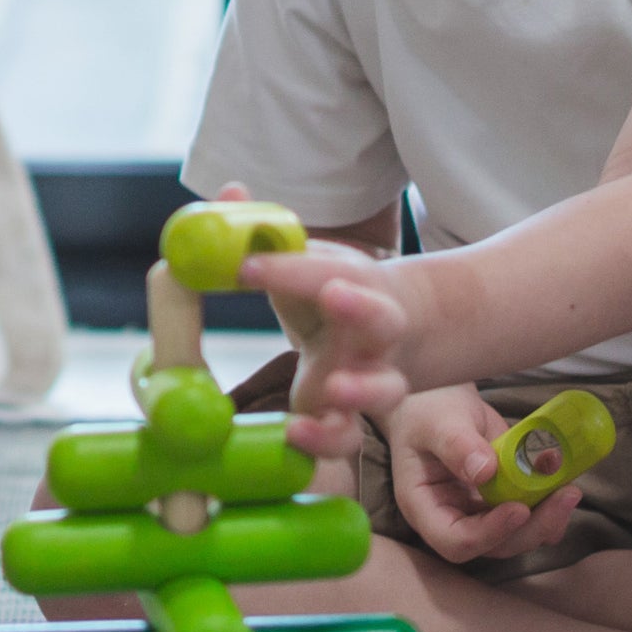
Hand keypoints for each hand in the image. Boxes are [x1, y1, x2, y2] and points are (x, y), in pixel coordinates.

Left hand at [218, 182, 408, 460]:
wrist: (403, 334)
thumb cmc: (336, 293)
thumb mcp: (308, 262)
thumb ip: (268, 237)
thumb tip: (229, 190)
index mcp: (353, 283)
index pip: (323, 270)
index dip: (287, 267)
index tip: (244, 265)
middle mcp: (371, 330)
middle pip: (380, 318)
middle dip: (360, 306)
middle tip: (334, 295)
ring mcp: (371, 376)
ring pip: (383, 388)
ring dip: (362, 389)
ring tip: (332, 389)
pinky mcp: (352, 417)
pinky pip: (349, 437)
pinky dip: (326, 440)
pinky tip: (295, 435)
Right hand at [385, 385, 581, 564]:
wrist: (438, 400)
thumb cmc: (426, 409)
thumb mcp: (438, 420)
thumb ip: (456, 444)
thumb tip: (485, 471)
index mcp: (425, 506)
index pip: (455, 540)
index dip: (489, 534)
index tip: (519, 509)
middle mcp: (452, 517)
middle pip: (493, 546)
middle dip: (531, 528)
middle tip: (564, 497)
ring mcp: (478, 511)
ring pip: (515, 535)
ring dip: (546, 520)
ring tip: (570, 490)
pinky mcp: (501, 500)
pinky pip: (527, 516)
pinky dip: (548, 506)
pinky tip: (564, 484)